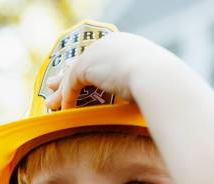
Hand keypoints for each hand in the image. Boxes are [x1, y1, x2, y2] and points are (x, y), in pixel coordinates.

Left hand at [45, 32, 169, 110]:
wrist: (158, 78)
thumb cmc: (162, 85)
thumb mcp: (149, 81)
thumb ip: (137, 86)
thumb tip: (139, 99)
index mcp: (126, 44)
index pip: (100, 56)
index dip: (87, 69)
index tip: (78, 78)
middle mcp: (110, 43)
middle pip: (83, 61)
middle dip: (66, 76)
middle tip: (54, 85)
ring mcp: (97, 53)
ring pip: (73, 73)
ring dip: (61, 91)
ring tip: (51, 103)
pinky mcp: (87, 66)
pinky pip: (72, 84)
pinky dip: (66, 98)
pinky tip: (64, 111)